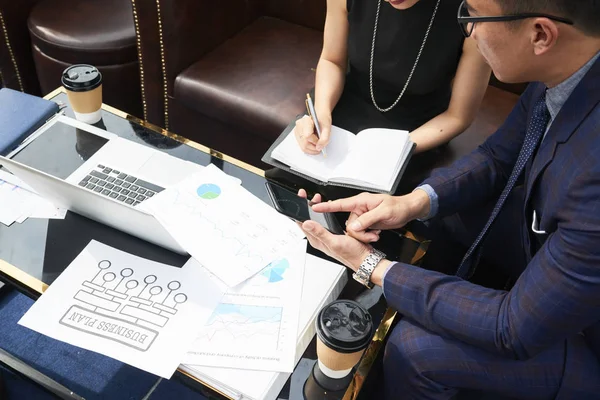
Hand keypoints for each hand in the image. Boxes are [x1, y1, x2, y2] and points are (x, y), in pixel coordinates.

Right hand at [294, 114, 331, 154]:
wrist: (320, 115)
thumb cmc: (323, 119)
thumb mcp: (327, 128)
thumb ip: (324, 138)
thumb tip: (319, 147)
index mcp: (306, 121)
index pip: (308, 136)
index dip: (315, 141)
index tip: (321, 141)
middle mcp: (299, 125)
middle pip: (304, 143)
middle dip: (314, 148)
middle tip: (320, 146)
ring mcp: (297, 131)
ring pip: (302, 146)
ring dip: (311, 149)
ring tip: (317, 144)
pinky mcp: (297, 135)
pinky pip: (302, 146)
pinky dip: (309, 148)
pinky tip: (313, 144)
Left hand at [297, 189, 392, 286]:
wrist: (365, 259)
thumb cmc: (352, 254)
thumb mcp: (334, 242)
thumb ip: (320, 233)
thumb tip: (306, 223)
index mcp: (317, 240)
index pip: (302, 223)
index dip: (300, 209)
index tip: (301, 197)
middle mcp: (320, 238)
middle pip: (308, 220)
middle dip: (308, 207)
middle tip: (309, 196)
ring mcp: (327, 236)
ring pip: (317, 221)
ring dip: (316, 209)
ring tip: (317, 199)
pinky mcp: (334, 234)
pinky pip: (325, 222)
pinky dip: (324, 214)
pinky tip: (327, 209)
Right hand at [312, 190, 430, 241]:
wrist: (408, 211)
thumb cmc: (398, 207)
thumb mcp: (384, 213)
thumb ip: (367, 219)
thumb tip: (354, 226)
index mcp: (361, 201)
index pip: (340, 204)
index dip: (326, 206)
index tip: (314, 207)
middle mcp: (360, 208)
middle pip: (349, 224)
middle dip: (359, 233)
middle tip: (372, 234)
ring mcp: (363, 216)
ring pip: (354, 231)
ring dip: (365, 236)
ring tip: (376, 234)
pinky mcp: (367, 223)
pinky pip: (360, 233)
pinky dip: (367, 236)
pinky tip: (376, 234)